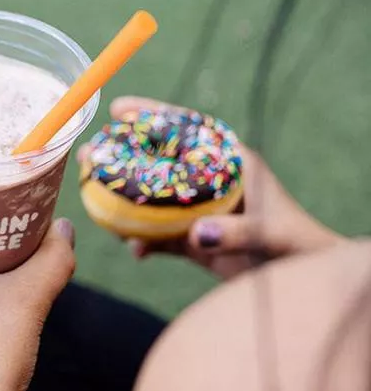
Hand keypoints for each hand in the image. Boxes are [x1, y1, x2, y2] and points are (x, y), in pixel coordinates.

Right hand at [105, 96, 343, 279]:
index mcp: (229, 163)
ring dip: (124, 202)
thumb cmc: (296, 247)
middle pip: (158, 163)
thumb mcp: (270, 235)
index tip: (118, 109)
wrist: (300, 281)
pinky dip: (143, 242)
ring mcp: (197, 211)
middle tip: (91, 154)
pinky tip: (135, 251)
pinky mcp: (192, 240)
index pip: (186, 131)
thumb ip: (237, 232)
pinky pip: (158, 236)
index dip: (152, 117)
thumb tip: (195, 234)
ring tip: (96, 203)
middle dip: (124, 158)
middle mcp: (207, 183)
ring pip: (151, 199)